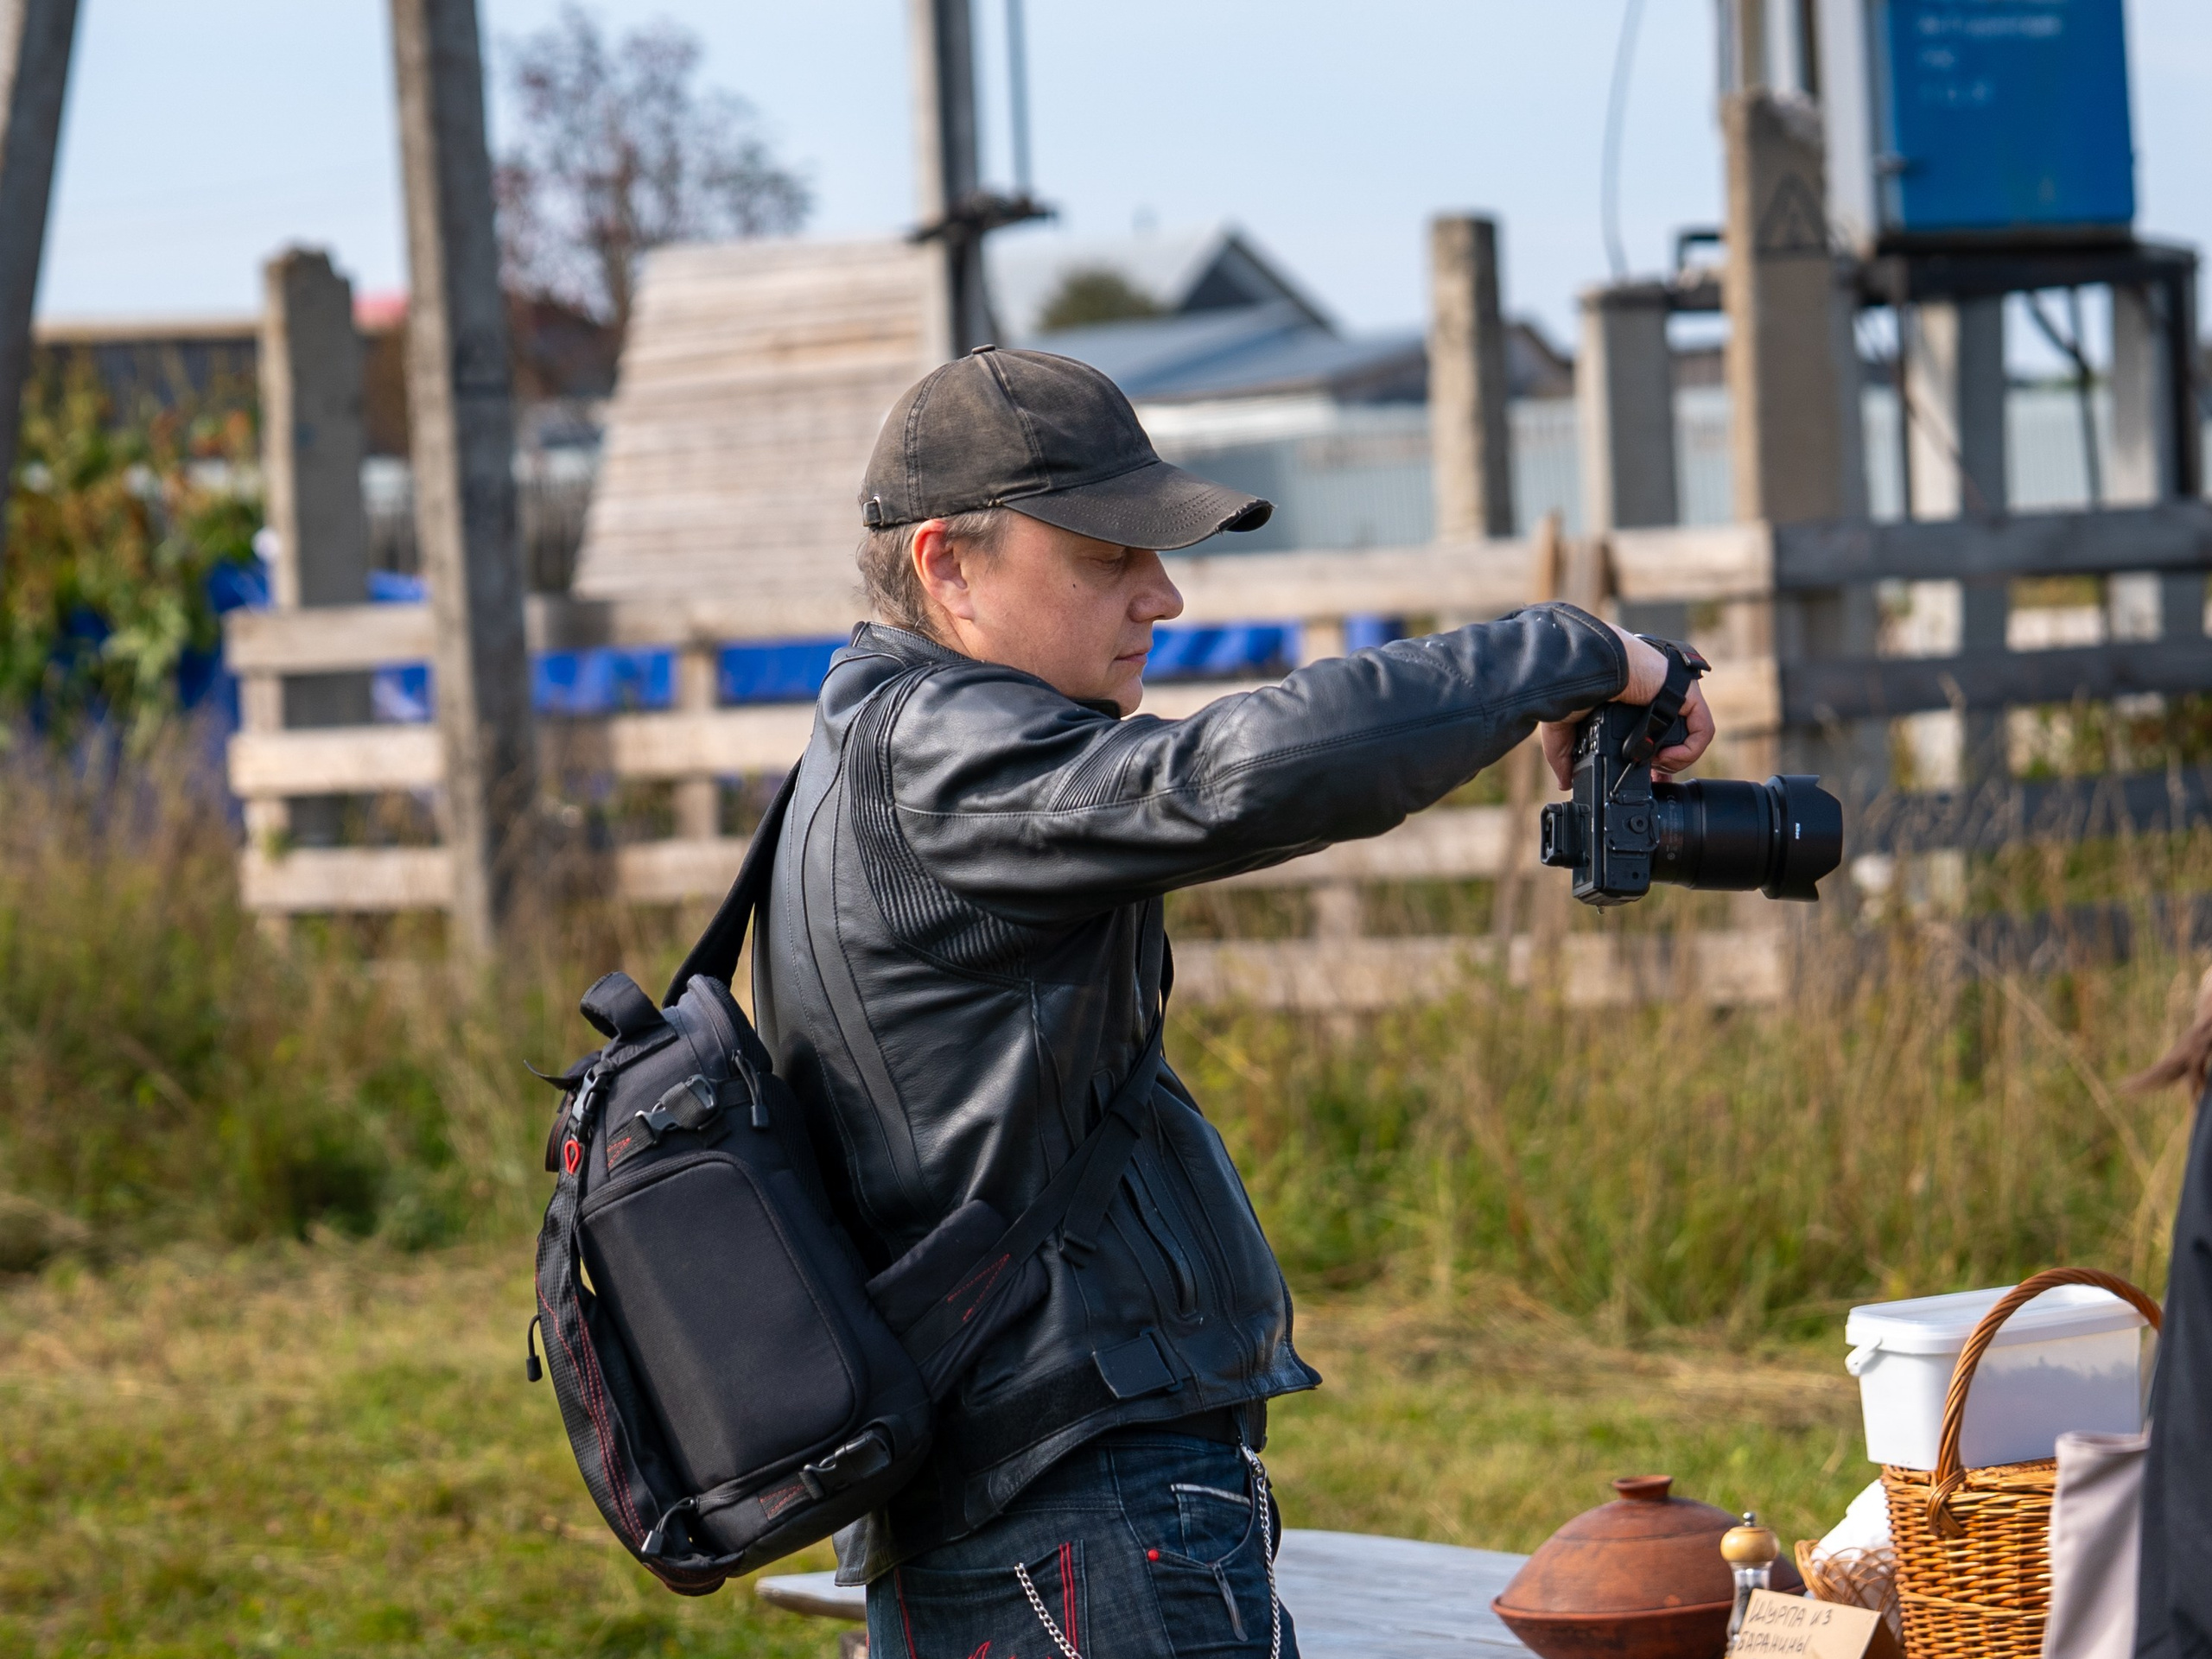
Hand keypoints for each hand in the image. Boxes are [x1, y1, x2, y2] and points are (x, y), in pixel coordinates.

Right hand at [1539, 625, 1716, 788]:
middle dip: (1667, 764)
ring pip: (1690, 735)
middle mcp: (1655, 697)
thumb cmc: (1571, 685)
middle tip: (1653, 780)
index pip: (1651, 735)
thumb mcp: (1562, 728)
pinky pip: (1702, 729)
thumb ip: (1564, 756)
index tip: (1643, 778)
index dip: (1650, 762)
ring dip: (1675, 759)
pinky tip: (1664, 757)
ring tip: (1654, 766)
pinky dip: (1689, 750)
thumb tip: (1564, 782)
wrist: (1586, 668)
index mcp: (1631, 704)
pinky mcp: (1685, 693)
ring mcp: (1673, 694)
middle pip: (1674, 737)